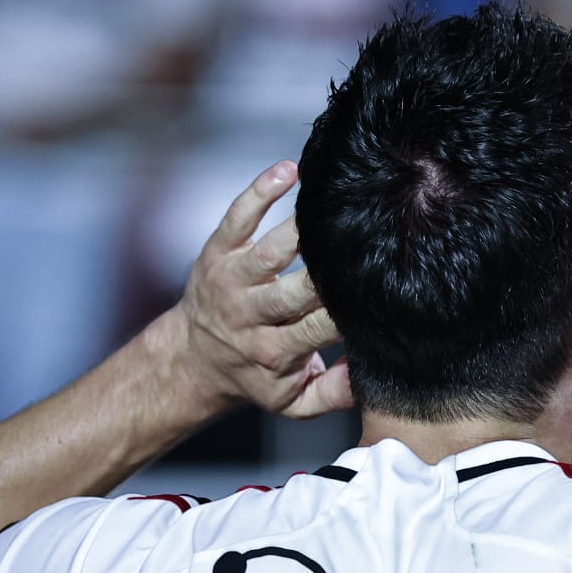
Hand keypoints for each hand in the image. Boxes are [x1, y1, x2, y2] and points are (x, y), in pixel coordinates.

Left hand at [165, 161, 352, 418]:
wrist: (192, 359)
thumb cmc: (254, 376)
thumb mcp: (292, 402)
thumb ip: (334, 394)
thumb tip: (369, 372)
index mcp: (275, 353)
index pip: (319, 329)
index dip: (348, 309)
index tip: (379, 291)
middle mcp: (251, 316)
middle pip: (297, 290)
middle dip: (329, 272)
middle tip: (368, 245)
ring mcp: (233, 280)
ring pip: (271, 251)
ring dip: (302, 230)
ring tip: (336, 207)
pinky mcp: (217, 251)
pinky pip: (238, 217)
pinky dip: (261, 191)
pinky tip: (289, 170)